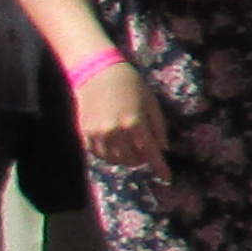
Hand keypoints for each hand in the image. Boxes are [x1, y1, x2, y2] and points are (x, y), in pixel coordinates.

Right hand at [71, 59, 163, 174]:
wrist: (96, 73)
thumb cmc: (130, 84)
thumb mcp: (151, 102)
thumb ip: (158, 127)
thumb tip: (163, 148)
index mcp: (134, 123)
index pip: (150, 152)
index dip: (159, 167)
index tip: (167, 177)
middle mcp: (115, 132)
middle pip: (132, 159)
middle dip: (142, 159)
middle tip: (146, 151)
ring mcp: (98, 134)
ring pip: (115, 160)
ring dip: (126, 159)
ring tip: (131, 148)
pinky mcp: (84, 133)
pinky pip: (99, 154)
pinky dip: (110, 155)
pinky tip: (115, 146)